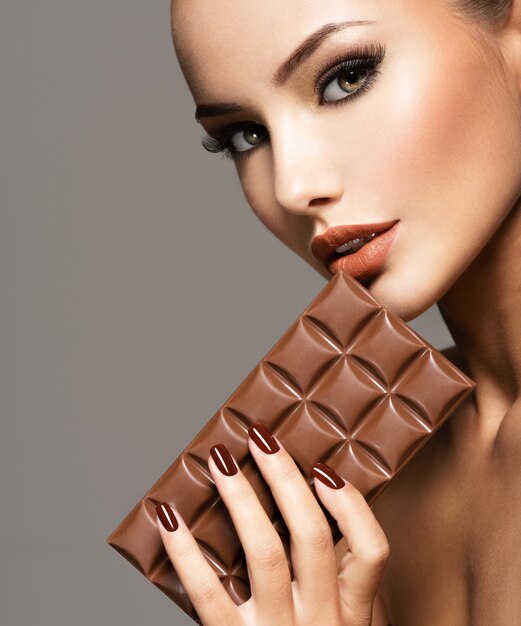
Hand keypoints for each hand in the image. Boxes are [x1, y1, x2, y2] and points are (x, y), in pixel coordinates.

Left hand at [156, 421, 389, 624]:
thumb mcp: (341, 623)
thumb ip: (334, 579)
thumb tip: (310, 499)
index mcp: (353, 612)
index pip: (373, 551)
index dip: (351, 505)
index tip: (323, 468)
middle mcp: (322, 620)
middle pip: (310, 536)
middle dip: (284, 479)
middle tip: (261, 438)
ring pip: (264, 553)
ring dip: (240, 499)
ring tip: (220, 460)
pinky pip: (209, 594)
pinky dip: (185, 552)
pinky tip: (168, 518)